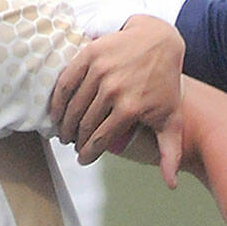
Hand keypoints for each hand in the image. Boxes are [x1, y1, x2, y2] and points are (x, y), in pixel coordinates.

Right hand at [50, 15, 184, 186]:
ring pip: (73, 106)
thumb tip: (171, 185)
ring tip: (64, 132)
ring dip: (65, 123)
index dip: (88, 153)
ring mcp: (100, 71)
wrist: (159, 41)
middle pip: (84, 124)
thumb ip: (170, 153)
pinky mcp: (89, 55)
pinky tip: (55, 112)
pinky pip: (66, 82)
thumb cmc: (165, 83)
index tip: (83, 159)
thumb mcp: (171, 118)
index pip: (100, 139)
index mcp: (131, 108)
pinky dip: (57, 100)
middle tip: (73, 145)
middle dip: (75, 140)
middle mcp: (113, 89)